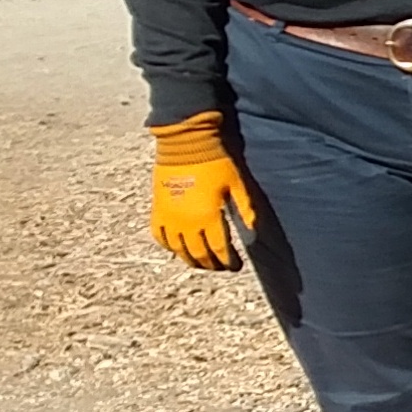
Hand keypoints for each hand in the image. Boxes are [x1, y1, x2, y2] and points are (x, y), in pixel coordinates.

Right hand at [148, 113, 260, 270]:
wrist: (185, 144)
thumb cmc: (215, 162)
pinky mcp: (157, 209)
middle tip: (221, 267)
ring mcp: (169, 217)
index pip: (219, 249)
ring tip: (202, 263)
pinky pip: (159, 236)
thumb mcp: (237, 184)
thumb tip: (254, 230)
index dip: (228, 262)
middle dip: (211, 264)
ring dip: (191, 260)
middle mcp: (186, 222)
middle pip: (199, 254)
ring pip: (178, 250)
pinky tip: (178, 249)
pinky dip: (169, 246)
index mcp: (208, 217)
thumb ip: (246, 208)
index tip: (236, 266)